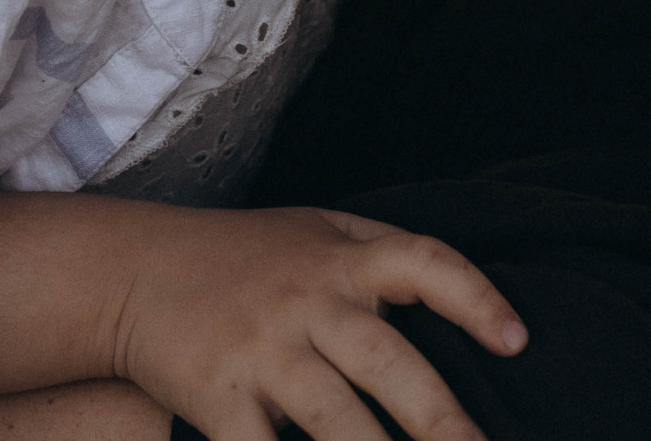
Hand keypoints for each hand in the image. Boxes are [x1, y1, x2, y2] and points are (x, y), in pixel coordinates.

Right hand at [107, 205, 524, 440]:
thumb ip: (384, 252)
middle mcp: (306, 301)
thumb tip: (470, 299)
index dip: (475, 299)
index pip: (423, 263)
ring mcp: (262, 351)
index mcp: (341, 258)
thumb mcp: (316, 229)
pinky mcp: (218, 396)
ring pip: (334, 420)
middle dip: (442, 421)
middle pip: (388, 362)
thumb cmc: (243, 254)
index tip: (517, 340)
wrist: (133, 268)